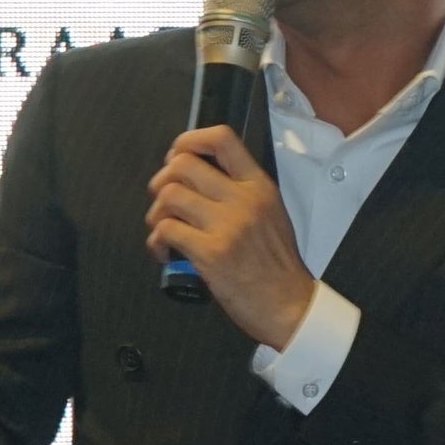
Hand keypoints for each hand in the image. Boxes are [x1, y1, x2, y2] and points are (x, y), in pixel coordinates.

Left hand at [144, 126, 315, 349]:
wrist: (289, 306)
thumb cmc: (276, 265)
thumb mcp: (271, 214)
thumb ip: (241, 191)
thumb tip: (195, 178)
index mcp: (259, 186)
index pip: (221, 139)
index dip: (188, 140)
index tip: (177, 156)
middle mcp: (243, 199)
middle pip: (182, 165)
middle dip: (162, 181)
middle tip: (165, 201)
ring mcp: (227, 225)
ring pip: (168, 196)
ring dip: (156, 214)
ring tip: (164, 230)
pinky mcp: (211, 253)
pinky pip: (165, 231)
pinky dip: (156, 241)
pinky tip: (165, 252)